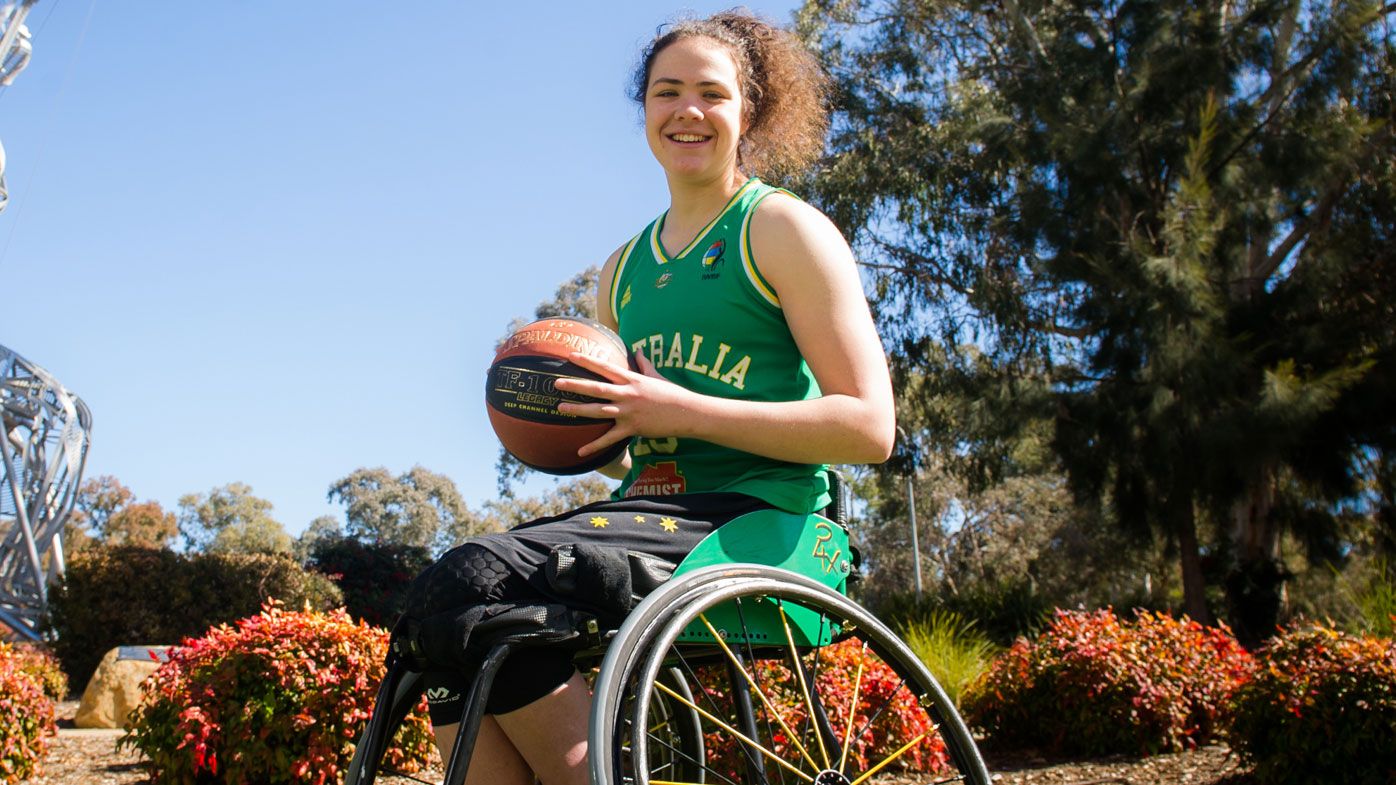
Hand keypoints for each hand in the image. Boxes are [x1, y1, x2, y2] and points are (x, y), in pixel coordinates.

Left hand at [554, 352, 693, 457]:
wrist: (687, 412)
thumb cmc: (673, 394)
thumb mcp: (657, 377)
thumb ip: (644, 364)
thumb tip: (638, 351)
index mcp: (632, 380)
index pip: (605, 368)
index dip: (587, 361)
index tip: (571, 356)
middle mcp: (627, 394)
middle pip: (596, 388)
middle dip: (575, 385)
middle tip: (556, 382)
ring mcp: (629, 412)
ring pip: (598, 411)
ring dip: (578, 410)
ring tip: (560, 408)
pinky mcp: (632, 428)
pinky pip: (609, 438)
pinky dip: (594, 445)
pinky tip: (580, 451)